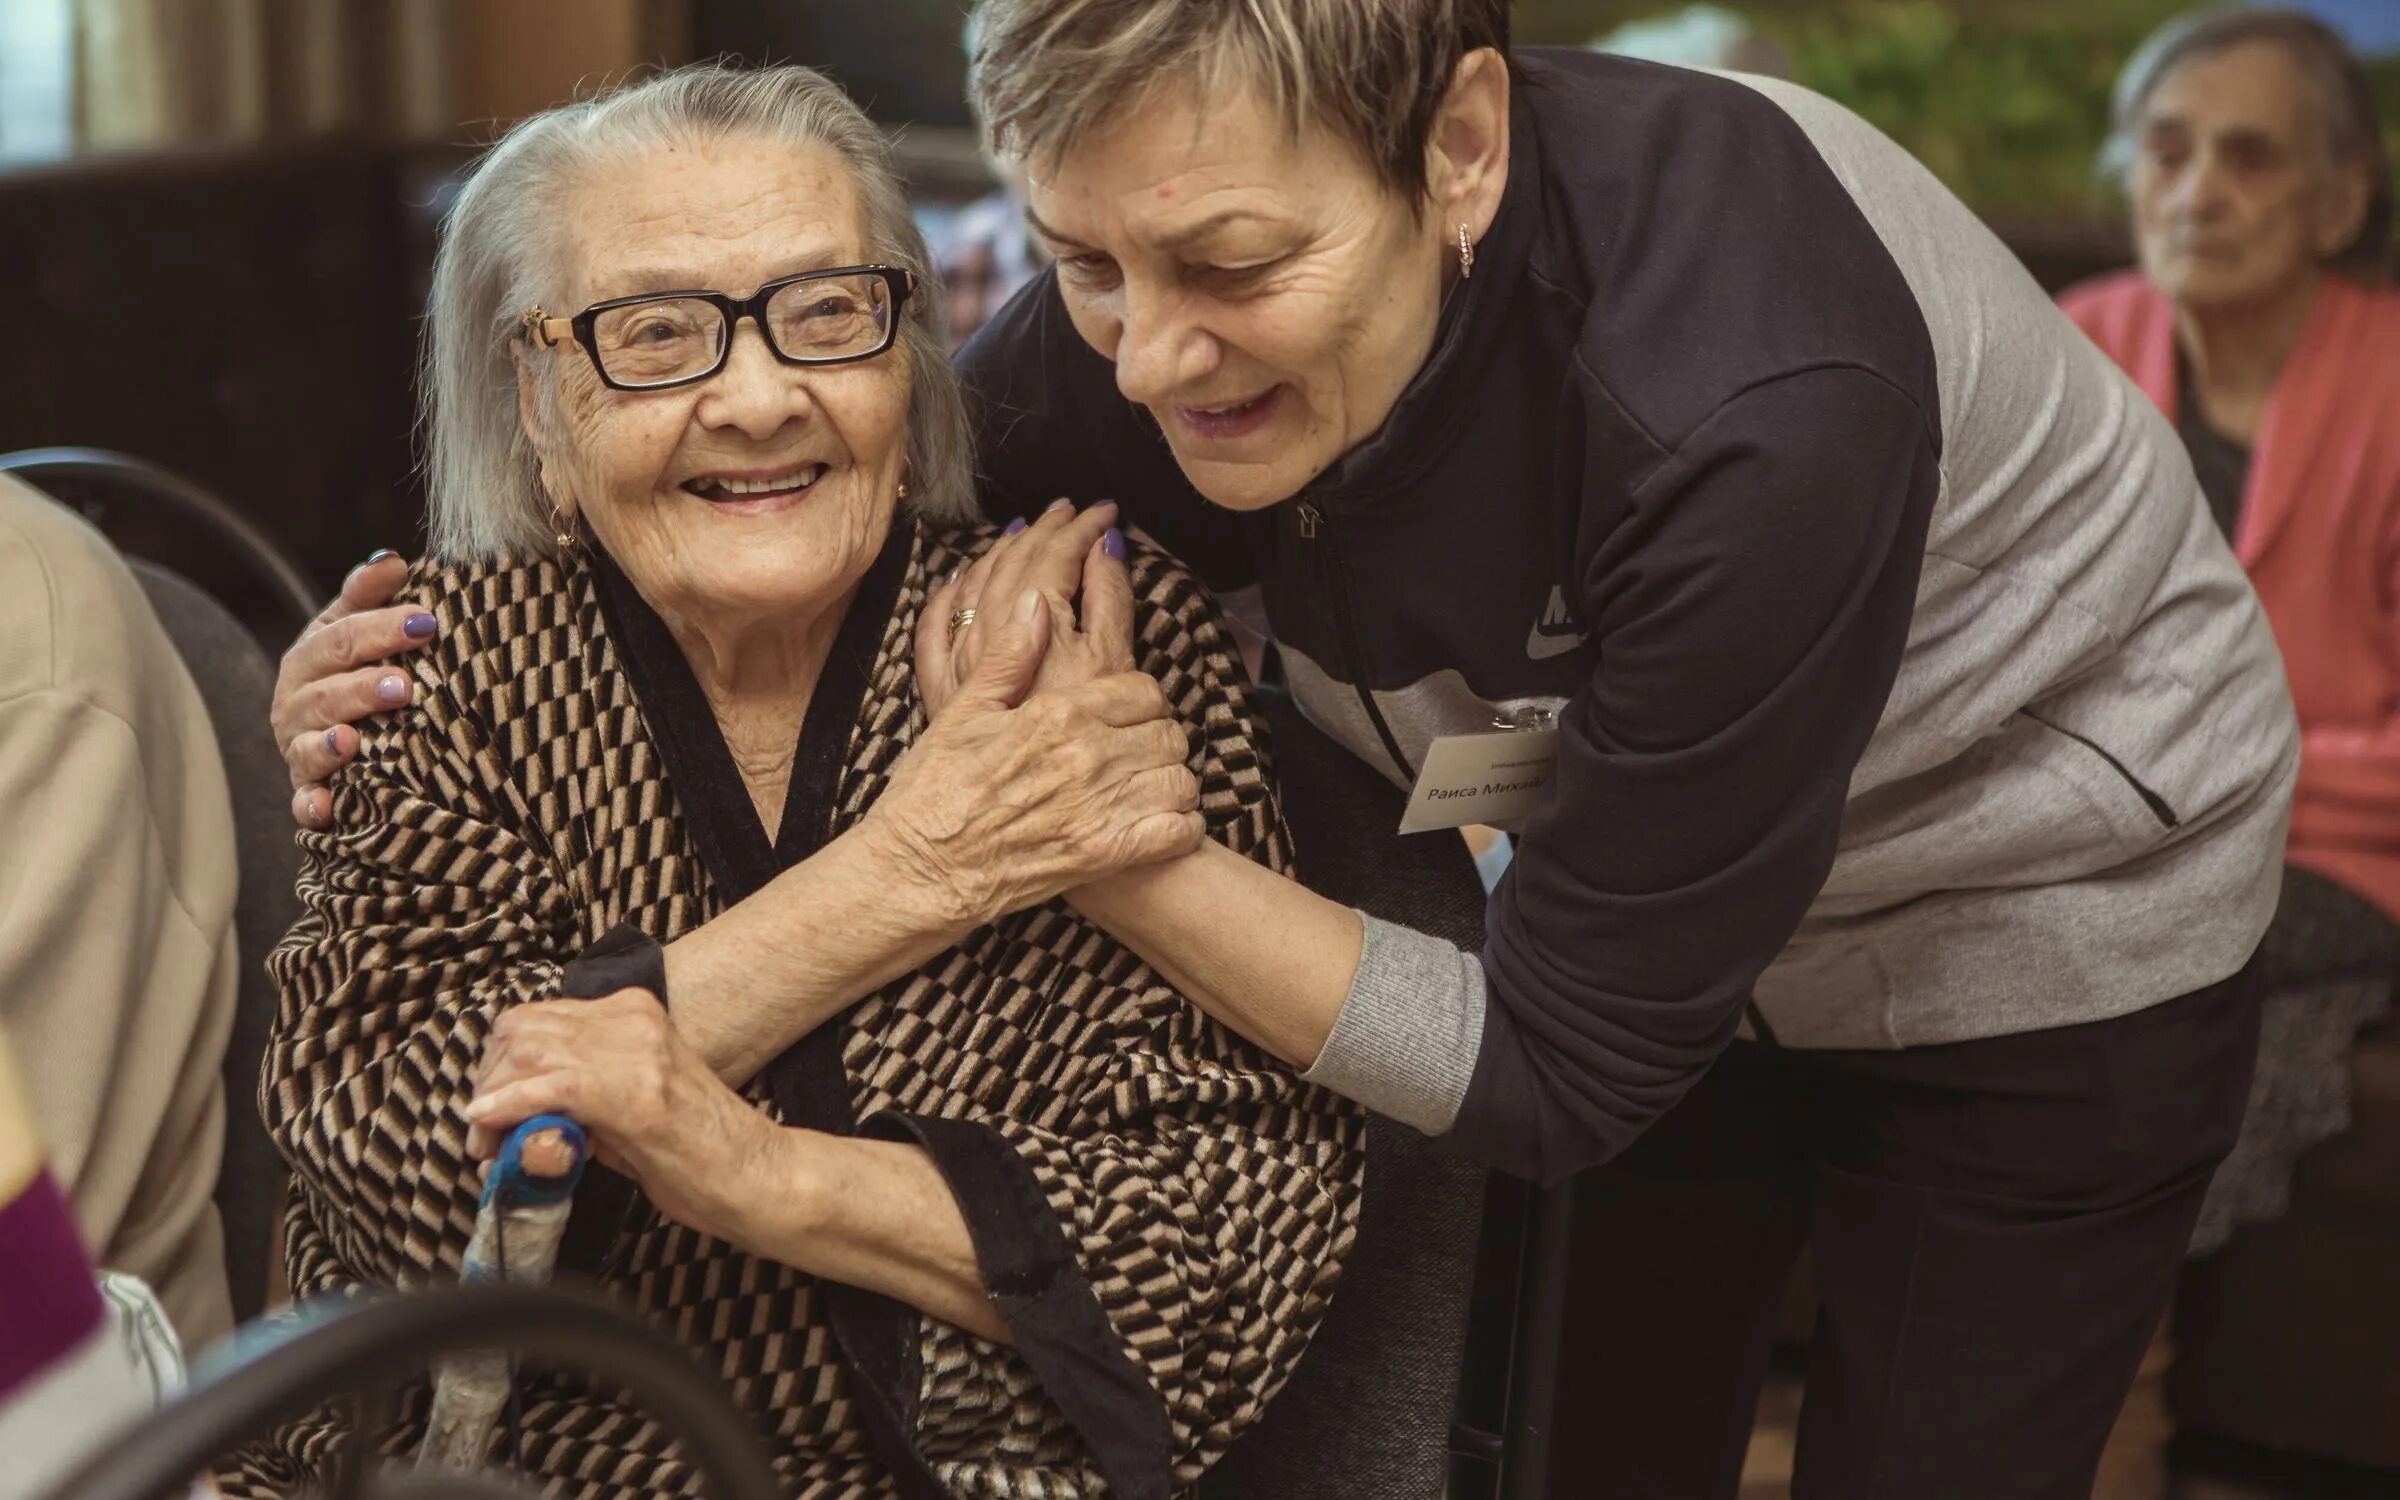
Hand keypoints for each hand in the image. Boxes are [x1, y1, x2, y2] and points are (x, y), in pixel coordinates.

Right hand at [274, 550, 436, 826]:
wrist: (333, 731)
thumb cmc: (354, 670)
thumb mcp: (353, 628)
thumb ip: (368, 596)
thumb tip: (393, 560)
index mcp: (310, 657)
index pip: (340, 638)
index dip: (380, 629)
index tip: (426, 622)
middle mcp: (296, 703)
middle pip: (326, 693)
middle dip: (362, 688)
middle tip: (405, 686)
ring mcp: (298, 748)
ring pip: (309, 746)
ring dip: (332, 744)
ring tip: (357, 739)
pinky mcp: (307, 791)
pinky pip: (305, 802)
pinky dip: (313, 806)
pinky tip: (328, 808)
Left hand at [465, 988, 769, 1242]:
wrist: (756, 1178)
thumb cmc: (696, 1151)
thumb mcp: (624, 1111)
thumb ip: (574, 1100)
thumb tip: (511, 1116)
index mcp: (634, 1012)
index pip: (536, 1019)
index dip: (500, 1067)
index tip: (490, 1115)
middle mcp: (633, 1019)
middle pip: (520, 1030)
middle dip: (489, 1083)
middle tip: (485, 1138)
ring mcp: (636, 1051)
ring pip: (526, 1052)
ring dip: (494, 1102)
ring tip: (492, 1148)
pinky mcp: (635, 1094)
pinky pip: (550, 1086)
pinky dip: (510, 1107)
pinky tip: (493, 1131)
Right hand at [873, 587, 1204, 931]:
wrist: (919, 871)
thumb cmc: (932, 791)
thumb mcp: (962, 712)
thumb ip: (1008, 656)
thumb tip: (1036, 603)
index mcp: (1056, 713)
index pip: (1143, 690)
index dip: (1142, 700)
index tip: (1128, 714)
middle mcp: (1086, 757)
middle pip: (1168, 733)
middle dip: (1158, 739)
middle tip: (1139, 752)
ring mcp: (1098, 808)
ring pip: (1180, 781)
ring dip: (1172, 782)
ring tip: (1150, 787)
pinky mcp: (1104, 856)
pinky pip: (1177, 833)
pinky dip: (1179, 828)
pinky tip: (1161, 825)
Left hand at [917, 501, 1125, 720]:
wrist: (1018, 811)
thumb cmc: (1081, 742)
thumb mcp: (1112, 666)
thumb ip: (1110, 602)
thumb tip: (1106, 548)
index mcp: (1037, 621)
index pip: (1057, 554)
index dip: (1083, 527)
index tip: (1106, 512)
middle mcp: (990, 633)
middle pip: (1015, 562)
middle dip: (1047, 530)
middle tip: (1072, 511)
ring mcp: (960, 661)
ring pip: (974, 584)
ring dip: (1002, 551)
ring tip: (1026, 532)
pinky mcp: (943, 692)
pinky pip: (934, 628)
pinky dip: (947, 595)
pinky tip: (957, 580)